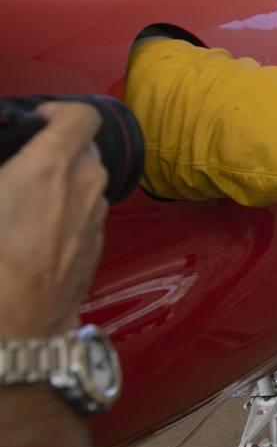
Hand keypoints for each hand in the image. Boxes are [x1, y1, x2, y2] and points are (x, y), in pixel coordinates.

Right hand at [0, 103, 108, 336]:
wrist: (12, 336)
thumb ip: (2, 171)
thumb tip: (10, 176)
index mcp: (51, 167)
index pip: (82, 115)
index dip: (59, 110)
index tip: (37, 119)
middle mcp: (84, 188)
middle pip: (86, 149)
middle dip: (59, 148)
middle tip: (23, 161)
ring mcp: (95, 220)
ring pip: (89, 183)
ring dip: (65, 181)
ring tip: (24, 198)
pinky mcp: (96, 249)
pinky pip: (87, 214)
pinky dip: (68, 211)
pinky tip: (34, 231)